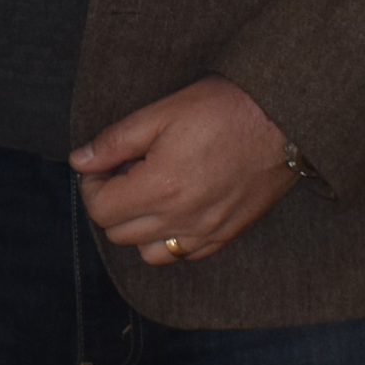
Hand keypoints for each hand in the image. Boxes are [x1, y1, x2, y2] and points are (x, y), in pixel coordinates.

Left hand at [71, 76, 303, 267]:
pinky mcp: (228, 235)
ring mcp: (207, 232)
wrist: (284, 120)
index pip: (100, 209)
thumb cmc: (223, 110)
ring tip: (149, 192)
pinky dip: (170, 239)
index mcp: (160, 188)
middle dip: (112, 203)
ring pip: (149, 252)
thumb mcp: (161, 113)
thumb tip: (80, 161)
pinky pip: (184, 255)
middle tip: (126, 172)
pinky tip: (176, 208)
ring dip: (138, 227)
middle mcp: (182, 220)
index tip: (102, 166)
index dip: (92, 185)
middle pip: (119, 233)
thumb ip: (115, 142)